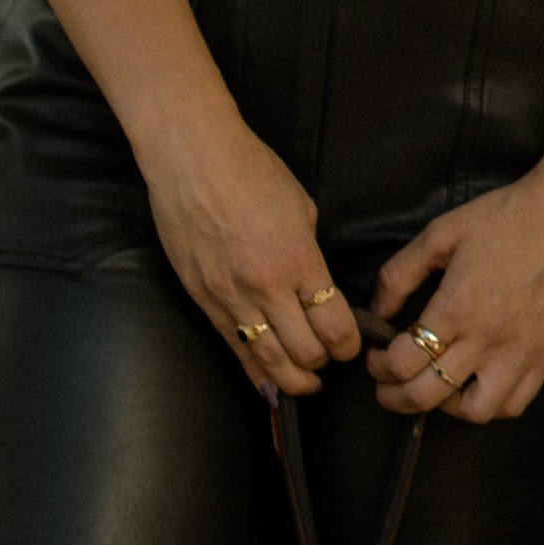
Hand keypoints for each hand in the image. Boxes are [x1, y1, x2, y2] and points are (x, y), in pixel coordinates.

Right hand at [141, 110, 364, 394]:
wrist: (192, 160)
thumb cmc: (250, 171)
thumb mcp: (300, 207)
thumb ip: (308, 252)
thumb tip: (313, 282)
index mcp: (299, 259)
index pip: (334, 325)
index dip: (348, 345)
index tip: (351, 346)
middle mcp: (266, 286)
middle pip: (304, 351)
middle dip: (323, 363)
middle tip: (329, 361)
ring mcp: (230, 296)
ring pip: (268, 360)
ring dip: (291, 380)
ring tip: (303, 385)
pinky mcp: (203, 299)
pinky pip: (234, 347)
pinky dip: (255, 371)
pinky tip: (268, 384)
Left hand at [365, 170, 543, 422]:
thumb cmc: (508, 217)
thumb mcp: (441, 234)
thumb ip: (399, 274)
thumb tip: (377, 310)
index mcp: (459, 305)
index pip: (403, 361)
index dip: (378, 366)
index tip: (375, 357)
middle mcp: (490, 336)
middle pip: (427, 394)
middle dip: (394, 396)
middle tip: (387, 385)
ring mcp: (522, 351)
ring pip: (473, 411)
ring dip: (444, 406)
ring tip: (434, 384)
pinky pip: (513, 404)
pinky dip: (489, 405)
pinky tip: (474, 384)